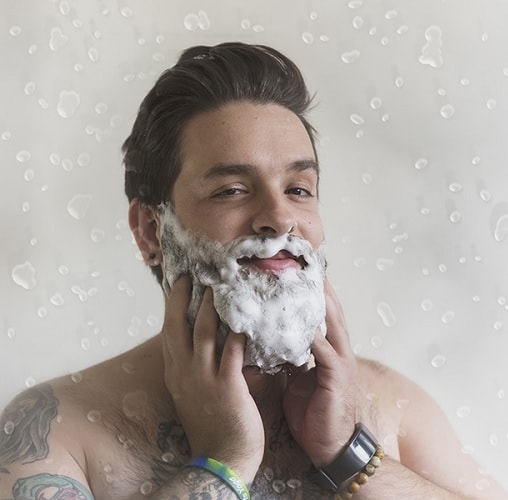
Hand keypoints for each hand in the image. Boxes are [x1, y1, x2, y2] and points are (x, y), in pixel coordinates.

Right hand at [161, 276, 263, 482]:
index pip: (168, 331)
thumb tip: (203, 341)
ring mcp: (203, 378)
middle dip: (183, 297)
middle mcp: (183, 371)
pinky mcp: (227, 386)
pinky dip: (238, 333)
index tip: (177, 283)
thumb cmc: (210, 422)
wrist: (220, 458)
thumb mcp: (191, 392)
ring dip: (211, 306)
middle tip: (193, 274)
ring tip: (218, 287)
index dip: (171, 305)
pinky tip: (246, 319)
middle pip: (177, 325)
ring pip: (204, 331)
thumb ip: (193, 366)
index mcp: (175, 372)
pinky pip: (232, 351)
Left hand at [282, 279, 358, 466]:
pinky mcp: (337, 378)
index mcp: (328, 352)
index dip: (311, 294)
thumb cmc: (314, 414)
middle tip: (304, 267)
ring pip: (332, 325)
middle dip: (320, 289)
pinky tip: (303, 323)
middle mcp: (337, 352)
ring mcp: (340, 363)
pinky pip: (325, 352)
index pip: (321, 315)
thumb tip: (270, 343)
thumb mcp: (297, 382)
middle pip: (330, 312)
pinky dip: (314, 337)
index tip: (297, 274)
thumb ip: (290, 359)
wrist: (332, 449)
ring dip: (319, 303)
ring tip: (305, 283)